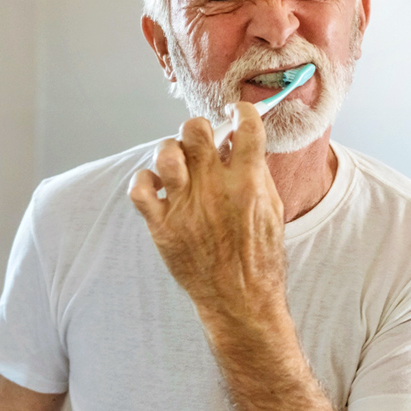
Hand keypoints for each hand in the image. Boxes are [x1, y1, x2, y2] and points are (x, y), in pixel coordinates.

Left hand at [129, 103, 287, 323]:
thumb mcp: (271, 210)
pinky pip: (139, 188)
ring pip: (165, 152)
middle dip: (197, 129)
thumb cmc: (259, 258)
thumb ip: (256, 173)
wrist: (240, 299)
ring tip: (177, 164)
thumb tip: (241, 143)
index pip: (246, 125)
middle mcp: (214, 188)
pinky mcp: (162, 225)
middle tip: (200, 142)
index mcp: (248, 182)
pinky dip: (144, 181)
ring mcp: (185, 206)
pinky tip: (157, 187)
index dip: (241, 111)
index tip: (235, 114)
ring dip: (170, 151)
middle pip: (195, 130)